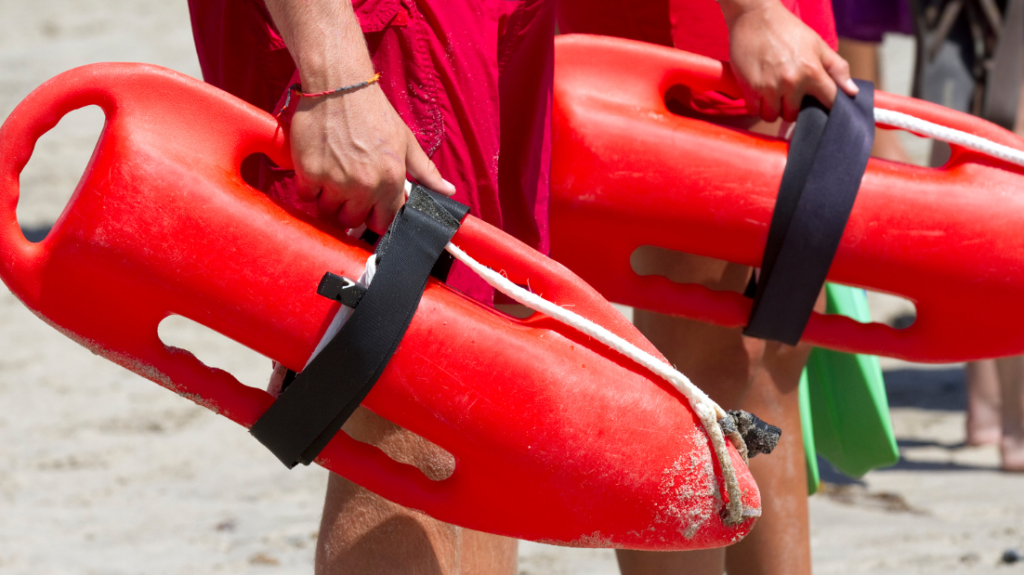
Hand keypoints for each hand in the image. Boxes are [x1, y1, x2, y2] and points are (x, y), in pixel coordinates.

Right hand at [288, 82, 454, 232]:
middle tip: (347, 187)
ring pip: (328, 211)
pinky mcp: (310, 173)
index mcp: (391, 181)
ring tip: (332, 176)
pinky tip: (316, 169)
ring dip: (328, 199)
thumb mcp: (407, 141)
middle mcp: (364, 186)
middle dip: (350, 209)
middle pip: (352, 221)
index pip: (383, 223)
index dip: (375, 216)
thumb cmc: (375, 113)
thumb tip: (449, 191)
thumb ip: (427, 172)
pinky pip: (306, 196)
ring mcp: (335, 181)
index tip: (369, 207)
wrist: (341, 86)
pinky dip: (309, 187)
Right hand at [723, 0, 858, 121]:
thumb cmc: (787, 29)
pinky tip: (759, 92)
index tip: (820, 103)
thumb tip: (852, 91)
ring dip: (772, 109)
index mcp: (812, 72)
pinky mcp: (749, 88)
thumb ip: (837, 68)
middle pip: (793, 115)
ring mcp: (769, 87)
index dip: (826, 104)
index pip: (828, 101)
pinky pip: (755, 111)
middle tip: (787, 94)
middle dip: (791, 107)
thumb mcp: (817, 45)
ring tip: (772, 94)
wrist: (756, 16)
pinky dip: (757, 106)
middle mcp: (791, 82)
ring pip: (772, 116)